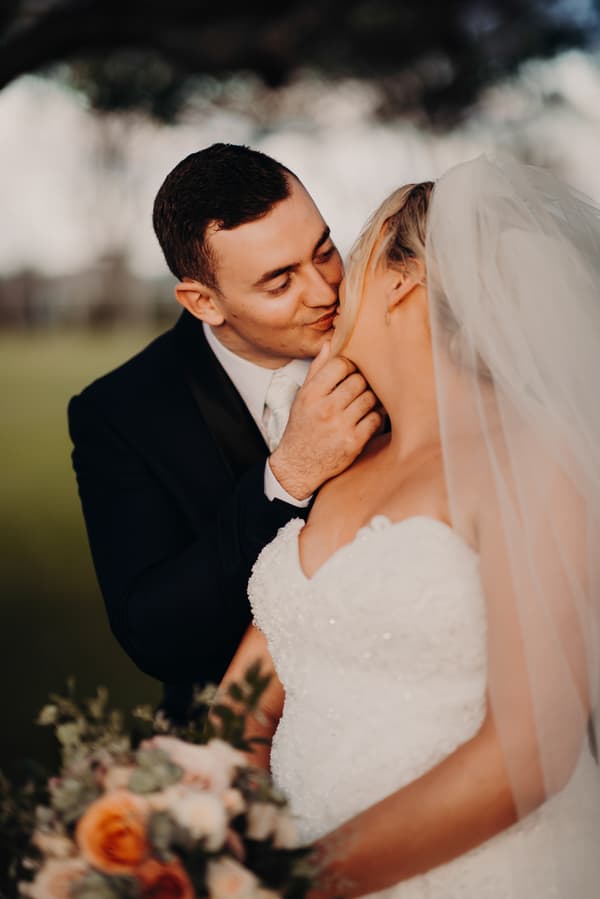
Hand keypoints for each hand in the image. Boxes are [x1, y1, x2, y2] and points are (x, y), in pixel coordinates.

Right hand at [269, 342, 381, 499]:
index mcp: (311, 394)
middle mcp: (325, 408)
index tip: (352, 372)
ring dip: (372, 398)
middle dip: (363, 382)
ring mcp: (340, 426)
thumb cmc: (302, 428)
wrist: (298, 465)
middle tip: (362, 387)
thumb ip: (317, 370)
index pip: (340, 364)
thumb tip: (331, 343)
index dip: (350, 365)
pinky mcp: (353, 442)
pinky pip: (376, 419)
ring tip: (367, 401)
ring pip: (370, 398)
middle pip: (359, 380)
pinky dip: (376, 416)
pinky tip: (370, 416)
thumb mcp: (303, 397)